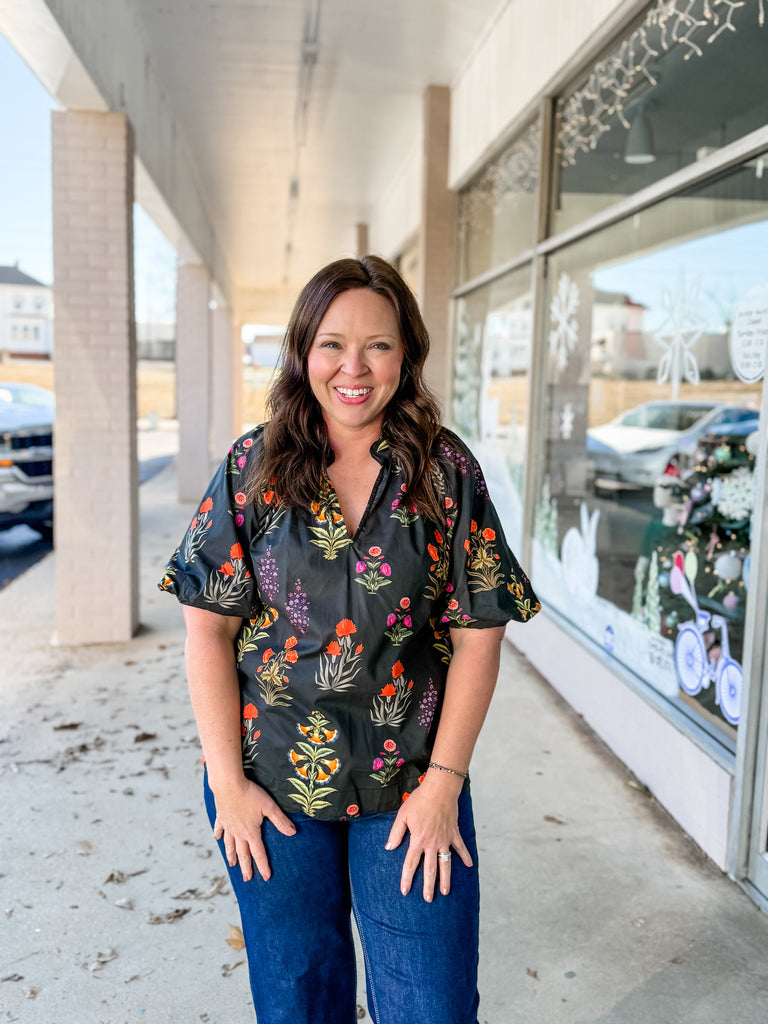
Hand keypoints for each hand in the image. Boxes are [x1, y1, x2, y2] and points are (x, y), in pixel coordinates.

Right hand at [210, 775, 295, 880]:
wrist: (228, 785)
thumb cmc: (250, 794)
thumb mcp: (269, 806)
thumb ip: (280, 821)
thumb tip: (293, 833)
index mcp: (251, 832)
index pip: (259, 853)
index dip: (263, 866)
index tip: (266, 877)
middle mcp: (238, 833)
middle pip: (243, 853)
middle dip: (246, 867)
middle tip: (247, 879)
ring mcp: (228, 826)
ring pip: (229, 844)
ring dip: (231, 855)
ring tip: (232, 865)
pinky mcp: (221, 817)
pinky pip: (219, 829)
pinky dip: (218, 834)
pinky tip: (216, 838)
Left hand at [385, 776, 471, 900]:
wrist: (439, 790)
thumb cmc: (419, 801)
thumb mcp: (403, 815)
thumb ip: (396, 833)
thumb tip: (389, 848)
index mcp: (418, 840)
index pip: (411, 863)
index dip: (407, 878)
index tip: (405, 891)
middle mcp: (432, 843)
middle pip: (430, 869)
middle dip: (428, 886)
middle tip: (428, 899)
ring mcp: (445, 840)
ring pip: (446, 863)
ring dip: (446, 878)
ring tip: (445, 891)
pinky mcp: (454, 833)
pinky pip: (461, 847)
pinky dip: (465, 856)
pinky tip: (470, 866)